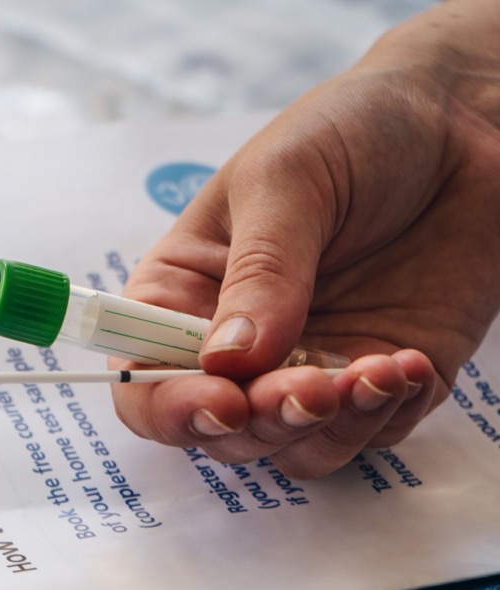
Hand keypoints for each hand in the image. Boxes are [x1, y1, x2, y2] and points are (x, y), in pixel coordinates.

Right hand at [112, 0, 499, 477]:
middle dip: (262, 421)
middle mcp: (238, 344)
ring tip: (376, 371)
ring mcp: (310, 365)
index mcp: (184, 292)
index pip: (145, 378)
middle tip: (311, 388)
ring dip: (327, 431)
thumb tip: (228, 359)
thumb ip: (261, 271)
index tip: (222, 400)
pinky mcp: (381, 379)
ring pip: (292, 450)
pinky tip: (409, 362)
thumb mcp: (287, 179)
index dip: (170, 405)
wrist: (467, 118)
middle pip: (219, 430)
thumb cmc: (352, 128)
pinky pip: (371, 438)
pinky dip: (386, 417)